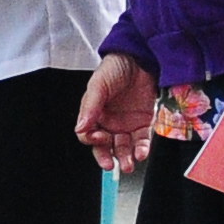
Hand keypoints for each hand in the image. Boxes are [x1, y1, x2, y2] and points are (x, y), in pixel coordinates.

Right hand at [76, 53, 156, 171]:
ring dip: (125, 158)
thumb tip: (80, 128)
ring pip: (123, 148)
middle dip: (106, 157)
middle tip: (109, 164)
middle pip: (105, 146)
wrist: (140, 57)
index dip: (92, 139)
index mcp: (93, 114)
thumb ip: (90, 107)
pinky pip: (141, 141)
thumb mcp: (98, 85)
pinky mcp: (143, 123)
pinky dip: (141, 149)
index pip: (88, 134)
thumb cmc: (115, 67)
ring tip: (127, 165)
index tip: (99, 138)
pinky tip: (140, 153)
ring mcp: (125, 124)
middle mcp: (108, 122)